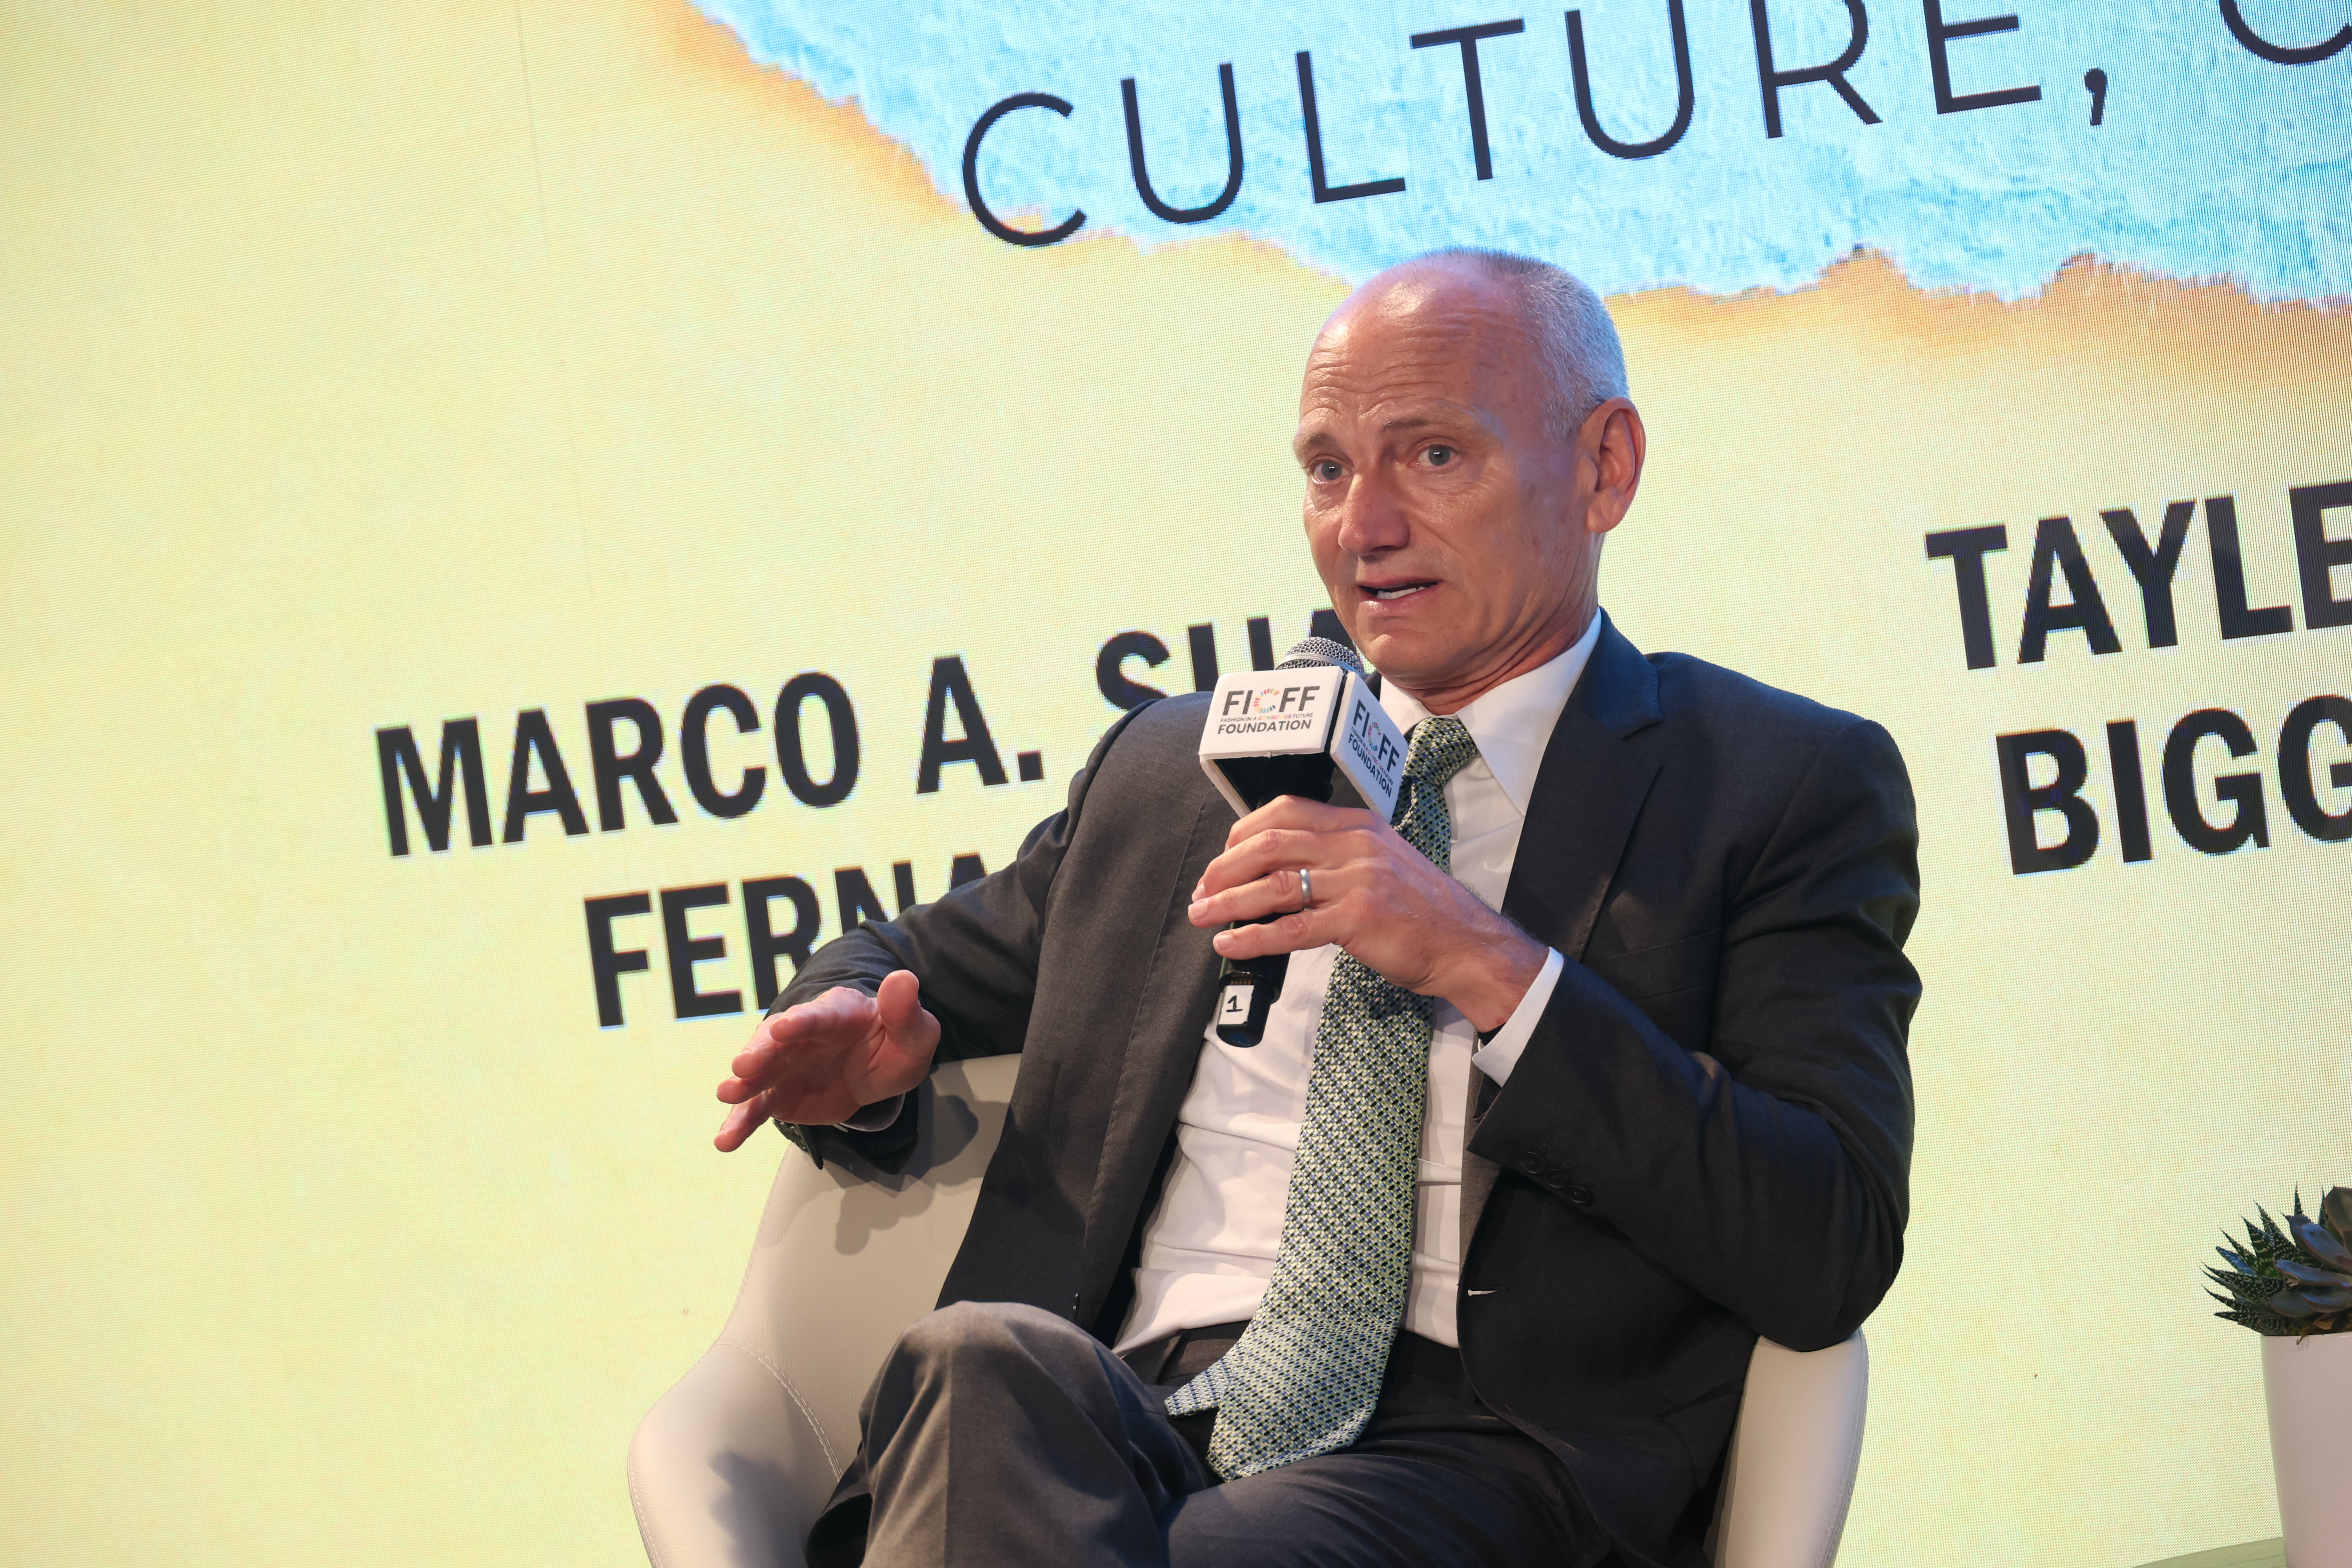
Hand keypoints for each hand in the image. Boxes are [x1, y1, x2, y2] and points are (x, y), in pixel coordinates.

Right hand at [713, 970, 939, 1150]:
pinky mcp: (778, 1094)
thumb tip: (904, 978)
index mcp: (837, 1013)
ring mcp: (786, 1065)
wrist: (875, 1067)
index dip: (801, 1022)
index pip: (819, 1016)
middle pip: (777, 1042)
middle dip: (760, 1052)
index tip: (783, 1028)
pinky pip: (757, 1109)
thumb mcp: (914, 1032)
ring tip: (728, 1095)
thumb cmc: (893, 1043)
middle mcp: (803, 1035)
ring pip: (760, 1075)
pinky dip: (740, 1123)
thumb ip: (906, 1011)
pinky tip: (726, 1140)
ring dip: (743, 1085)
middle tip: (743, 1066)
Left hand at [1186, 796, 1546, 1031]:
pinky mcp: (1359, 919)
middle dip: (1225, 869)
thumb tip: (1277, 873)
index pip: (1285, 812)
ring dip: (1228, 902)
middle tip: (1203, 891)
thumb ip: (1336, 858)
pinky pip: (1292, 928)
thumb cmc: (1422, 910)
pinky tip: (1231, 943)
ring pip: (1274, 884)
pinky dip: (1254, 936)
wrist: (1466, 943)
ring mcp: (1358, 881)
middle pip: (1270, 844)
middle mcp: (1355, 845)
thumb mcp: (1381, 864)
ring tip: (1203, 916)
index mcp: (1358, 826)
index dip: (1241, 834)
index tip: (1222, 859)